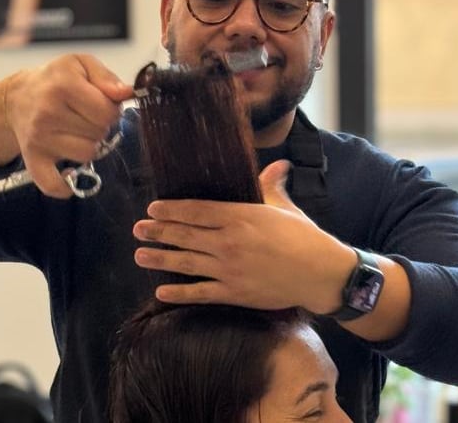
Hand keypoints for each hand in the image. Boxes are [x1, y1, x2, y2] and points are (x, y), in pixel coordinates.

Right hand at [0, 54, 132, 197]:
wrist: (18, 97)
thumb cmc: (55, 80)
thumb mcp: (81, 64)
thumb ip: (106, 77)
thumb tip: (125, 93)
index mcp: (63, 86)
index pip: (108, 112)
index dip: (111, 110)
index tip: (101, 104)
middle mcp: (48, 113)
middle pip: (99, 133)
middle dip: (99, 126)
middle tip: (85, 116)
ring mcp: (39, 138)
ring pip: (87, 155)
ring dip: (87, 146)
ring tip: (76, 132)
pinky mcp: (32, 159)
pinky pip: (52, 184)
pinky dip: (64, 186)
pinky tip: (69, 174)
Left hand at [132, 160, 357, 312]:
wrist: (320, 273)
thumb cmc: (304, 237)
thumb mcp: (284, 207)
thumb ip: (271, 185)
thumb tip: (278, 163)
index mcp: (239, 216)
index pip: (196, 211)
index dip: (171, 210)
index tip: (152, 209)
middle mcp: (229, 241)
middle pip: (184, 235)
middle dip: (158, 231)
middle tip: (137, 229)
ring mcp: (229, 269)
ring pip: (186, 262)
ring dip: (160, 258)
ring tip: (139, 255)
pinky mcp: (234, 292)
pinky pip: (200, 293)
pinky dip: (179, 293)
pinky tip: (161, 292)